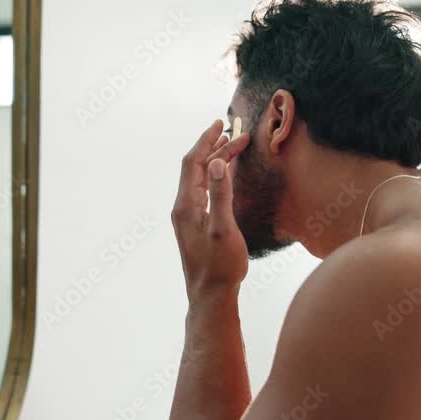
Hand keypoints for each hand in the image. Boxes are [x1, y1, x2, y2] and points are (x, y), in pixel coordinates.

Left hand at [171, 120, 251, 296]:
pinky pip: (204, 191)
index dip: (206, 141)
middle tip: (237, 134)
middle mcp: (183, 207)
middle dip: (215, 148)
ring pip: (201, 179)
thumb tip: (218, 163)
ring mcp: (189, 216)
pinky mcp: (196, 225)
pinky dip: (216, 177)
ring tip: (234, 147)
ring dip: (216, 161)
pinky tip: (227, 175)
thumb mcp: (223, 229)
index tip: (221, 124)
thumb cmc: (219, 265)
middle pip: (197, 167)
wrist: (210, 295)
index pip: (194, 162)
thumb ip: (220, 195)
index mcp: (186, 205)